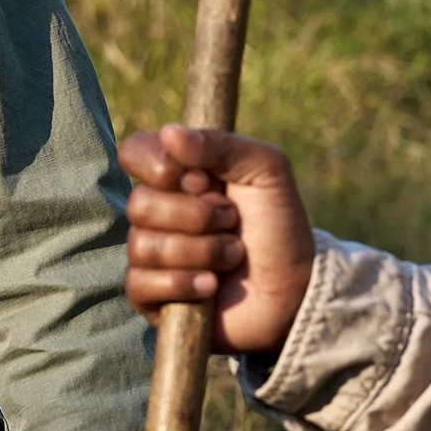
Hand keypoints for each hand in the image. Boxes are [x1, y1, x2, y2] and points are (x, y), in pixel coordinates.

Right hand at [118, 125, 315, 355]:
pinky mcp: (151, 297)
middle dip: (196, 216)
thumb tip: (169, 132)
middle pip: (139, 204)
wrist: (295, 288)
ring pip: (144, 246)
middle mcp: (157, 211)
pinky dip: (184, 283)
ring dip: (201, 251)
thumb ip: (223, 145)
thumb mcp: (266, 171)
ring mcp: (151, 255)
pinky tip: (212, 285)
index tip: (203, 180)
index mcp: (177, 174)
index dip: (163, 166)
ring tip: (232, 256)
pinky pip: (141, 285)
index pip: (135, 152)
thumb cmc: (279, 225)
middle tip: (232, 222)